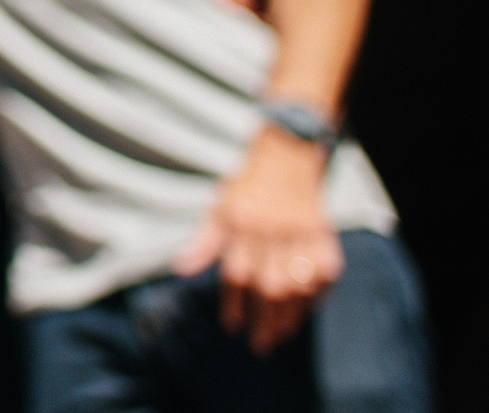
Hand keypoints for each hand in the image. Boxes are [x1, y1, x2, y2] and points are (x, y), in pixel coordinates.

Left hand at [173, 128, 340, 353]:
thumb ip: (203, 243)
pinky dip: (318, 295)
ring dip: (291, 316)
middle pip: (269, 285)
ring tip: (280, 336)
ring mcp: (301, 234)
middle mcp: (271, 230)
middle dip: (264, 320)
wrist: (286, 161)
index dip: (234, 303)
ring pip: (298, 285)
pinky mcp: (325, 237)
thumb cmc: (246, 190)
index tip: (232, 327)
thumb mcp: (217, 210)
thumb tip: (180, 270)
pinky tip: (306, 310)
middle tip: (259, 345)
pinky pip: (325, 274)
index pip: (236, 273)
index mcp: (240, 223)